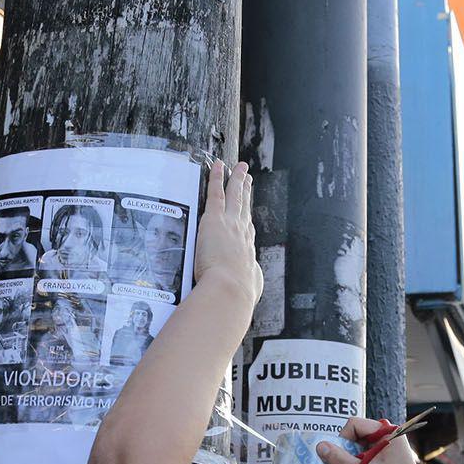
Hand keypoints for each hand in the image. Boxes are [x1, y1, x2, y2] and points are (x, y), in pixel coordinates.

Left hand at [194, 159, 260, 305]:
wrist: (231, 291)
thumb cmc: (235, 297)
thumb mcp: (245, 292)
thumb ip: (245, 286)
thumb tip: (246, 290)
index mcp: (247, 253)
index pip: (247, 231)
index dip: (247, 219)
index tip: (247, 213)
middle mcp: (242, 235)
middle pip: (245, 209)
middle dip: (247, 193)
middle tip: (248, 179)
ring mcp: (231, 225)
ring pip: (235, 197)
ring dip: (237, 180)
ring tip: (240, 168)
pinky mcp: (215, 220)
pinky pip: (216, 193)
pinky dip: (217, 178)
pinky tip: (218, 166)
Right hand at [317, 416, 432, 463]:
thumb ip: (340, 459)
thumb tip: (320, 446)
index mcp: (388, 432)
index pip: (354, 424)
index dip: (343, 439)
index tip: (342, 458)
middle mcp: (390, 435)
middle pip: (356, 434)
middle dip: (347, 450)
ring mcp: (389, 446)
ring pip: (359, 445)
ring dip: (351, 458)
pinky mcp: (387, 457)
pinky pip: (366, 453)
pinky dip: (358, 463)